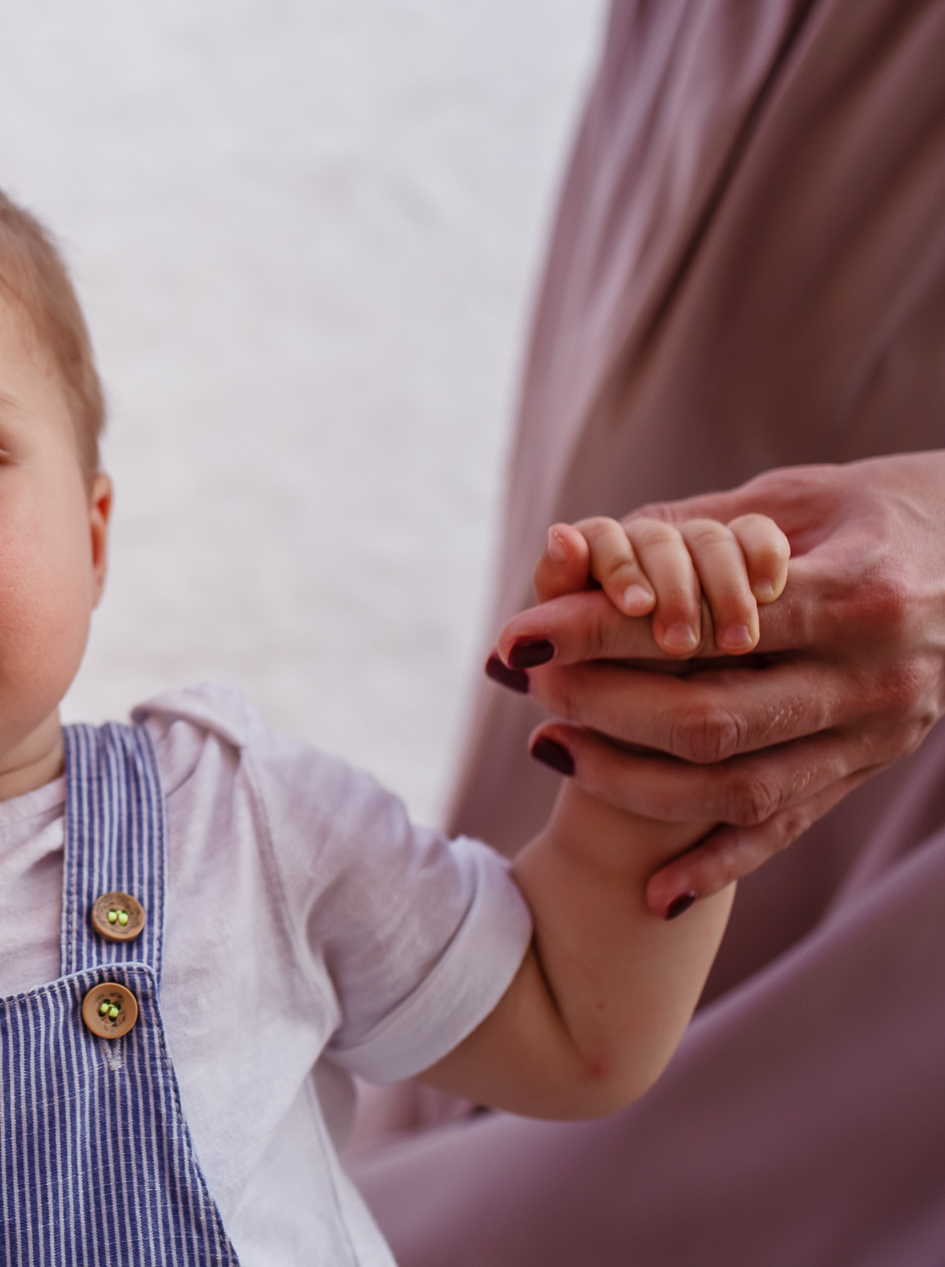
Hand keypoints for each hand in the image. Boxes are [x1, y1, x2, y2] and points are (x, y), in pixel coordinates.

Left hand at [491, 453, 944, 914]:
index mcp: (857, 595)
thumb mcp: (790, 499)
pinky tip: (653, 894)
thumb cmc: (864, 514)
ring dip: (632, 781)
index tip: (517, 633)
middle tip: (527, 683)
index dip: (599, 633)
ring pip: (739, 790)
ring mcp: (876, 737)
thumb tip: (572, 550)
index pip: (704, 627)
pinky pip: (787, 834)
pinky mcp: (868, 772)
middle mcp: (874, 678)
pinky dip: (718, 868)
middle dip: (602, 705)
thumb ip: (691, 527)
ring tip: (548, 748)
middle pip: (713, 719)